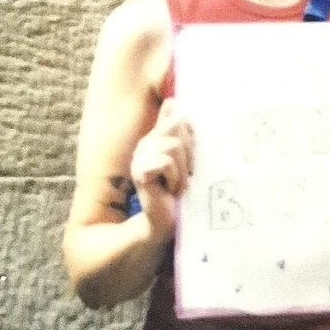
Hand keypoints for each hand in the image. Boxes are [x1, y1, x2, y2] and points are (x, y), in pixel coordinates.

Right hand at [129, 99, 194, 240]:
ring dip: (182, 171)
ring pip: (173, 145)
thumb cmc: (178, 198)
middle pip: (177, 127)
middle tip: (183, 179)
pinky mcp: (139, 172)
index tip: (190, 162)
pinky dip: (174, 179)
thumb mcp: (186, 164)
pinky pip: (165, 162)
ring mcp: (140, 158)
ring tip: (177, 188)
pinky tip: (169, 192)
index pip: (176, 118)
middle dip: (189, 155)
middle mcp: (146, 146)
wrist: (161, 228)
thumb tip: (173, 101)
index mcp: (157, 141)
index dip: (188, 134)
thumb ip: (180, 136)